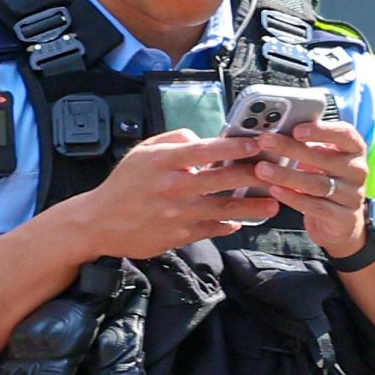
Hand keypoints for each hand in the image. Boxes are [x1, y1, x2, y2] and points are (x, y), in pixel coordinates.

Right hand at [50, 131, 277, 262]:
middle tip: (276, 172)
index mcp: (165, 161)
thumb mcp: (142, 152)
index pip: (208, 149)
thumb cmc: (123, 185)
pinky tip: (241, 222)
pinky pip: (211, 229)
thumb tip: (202, 139)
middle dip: (254, 175)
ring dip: (252, 206)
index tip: (258, 143)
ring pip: (224, 208)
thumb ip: (174, 140)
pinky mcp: (179, 235)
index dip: (237, 146)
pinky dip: (228, 225)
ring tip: (273, 204)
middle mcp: (174, 186)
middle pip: (223, 178)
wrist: (99, 223)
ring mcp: (178, 213)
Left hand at [253, 115, 374, 250]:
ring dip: (287, 175)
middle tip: (265, 142)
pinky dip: (293, 197)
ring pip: (317, 184)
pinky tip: (275, 190)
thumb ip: (309, 145)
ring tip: (262, 169)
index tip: (296, 129)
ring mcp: (353, 195)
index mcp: (355, 149)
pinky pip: (316, 206)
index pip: (344, 134)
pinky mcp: (344, 218)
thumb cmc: (328, 181)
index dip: (321, 131)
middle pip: (324, 158)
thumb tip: (277, 131)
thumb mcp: (323, 159)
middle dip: (291, 149)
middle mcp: (357, 171)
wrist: (342, 222)